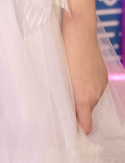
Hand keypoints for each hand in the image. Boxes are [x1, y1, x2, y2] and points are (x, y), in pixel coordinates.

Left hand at [62, 17, 107, 133]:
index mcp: (82, 97)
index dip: (79, 129)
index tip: (71, 131)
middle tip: (63, 100)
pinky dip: (89, 86)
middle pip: (87, 111)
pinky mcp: (104, 75)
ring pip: (92, 99)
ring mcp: (101, 84)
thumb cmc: (63, 51)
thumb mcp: (58, 75)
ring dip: (83, 96)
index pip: (86, 124)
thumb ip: (62, 93)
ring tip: (71, 84)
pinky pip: (96, 88)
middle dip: (78, 108)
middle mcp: (95, 94)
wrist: (79, 31)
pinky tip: (79, 75)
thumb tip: (62, 105)